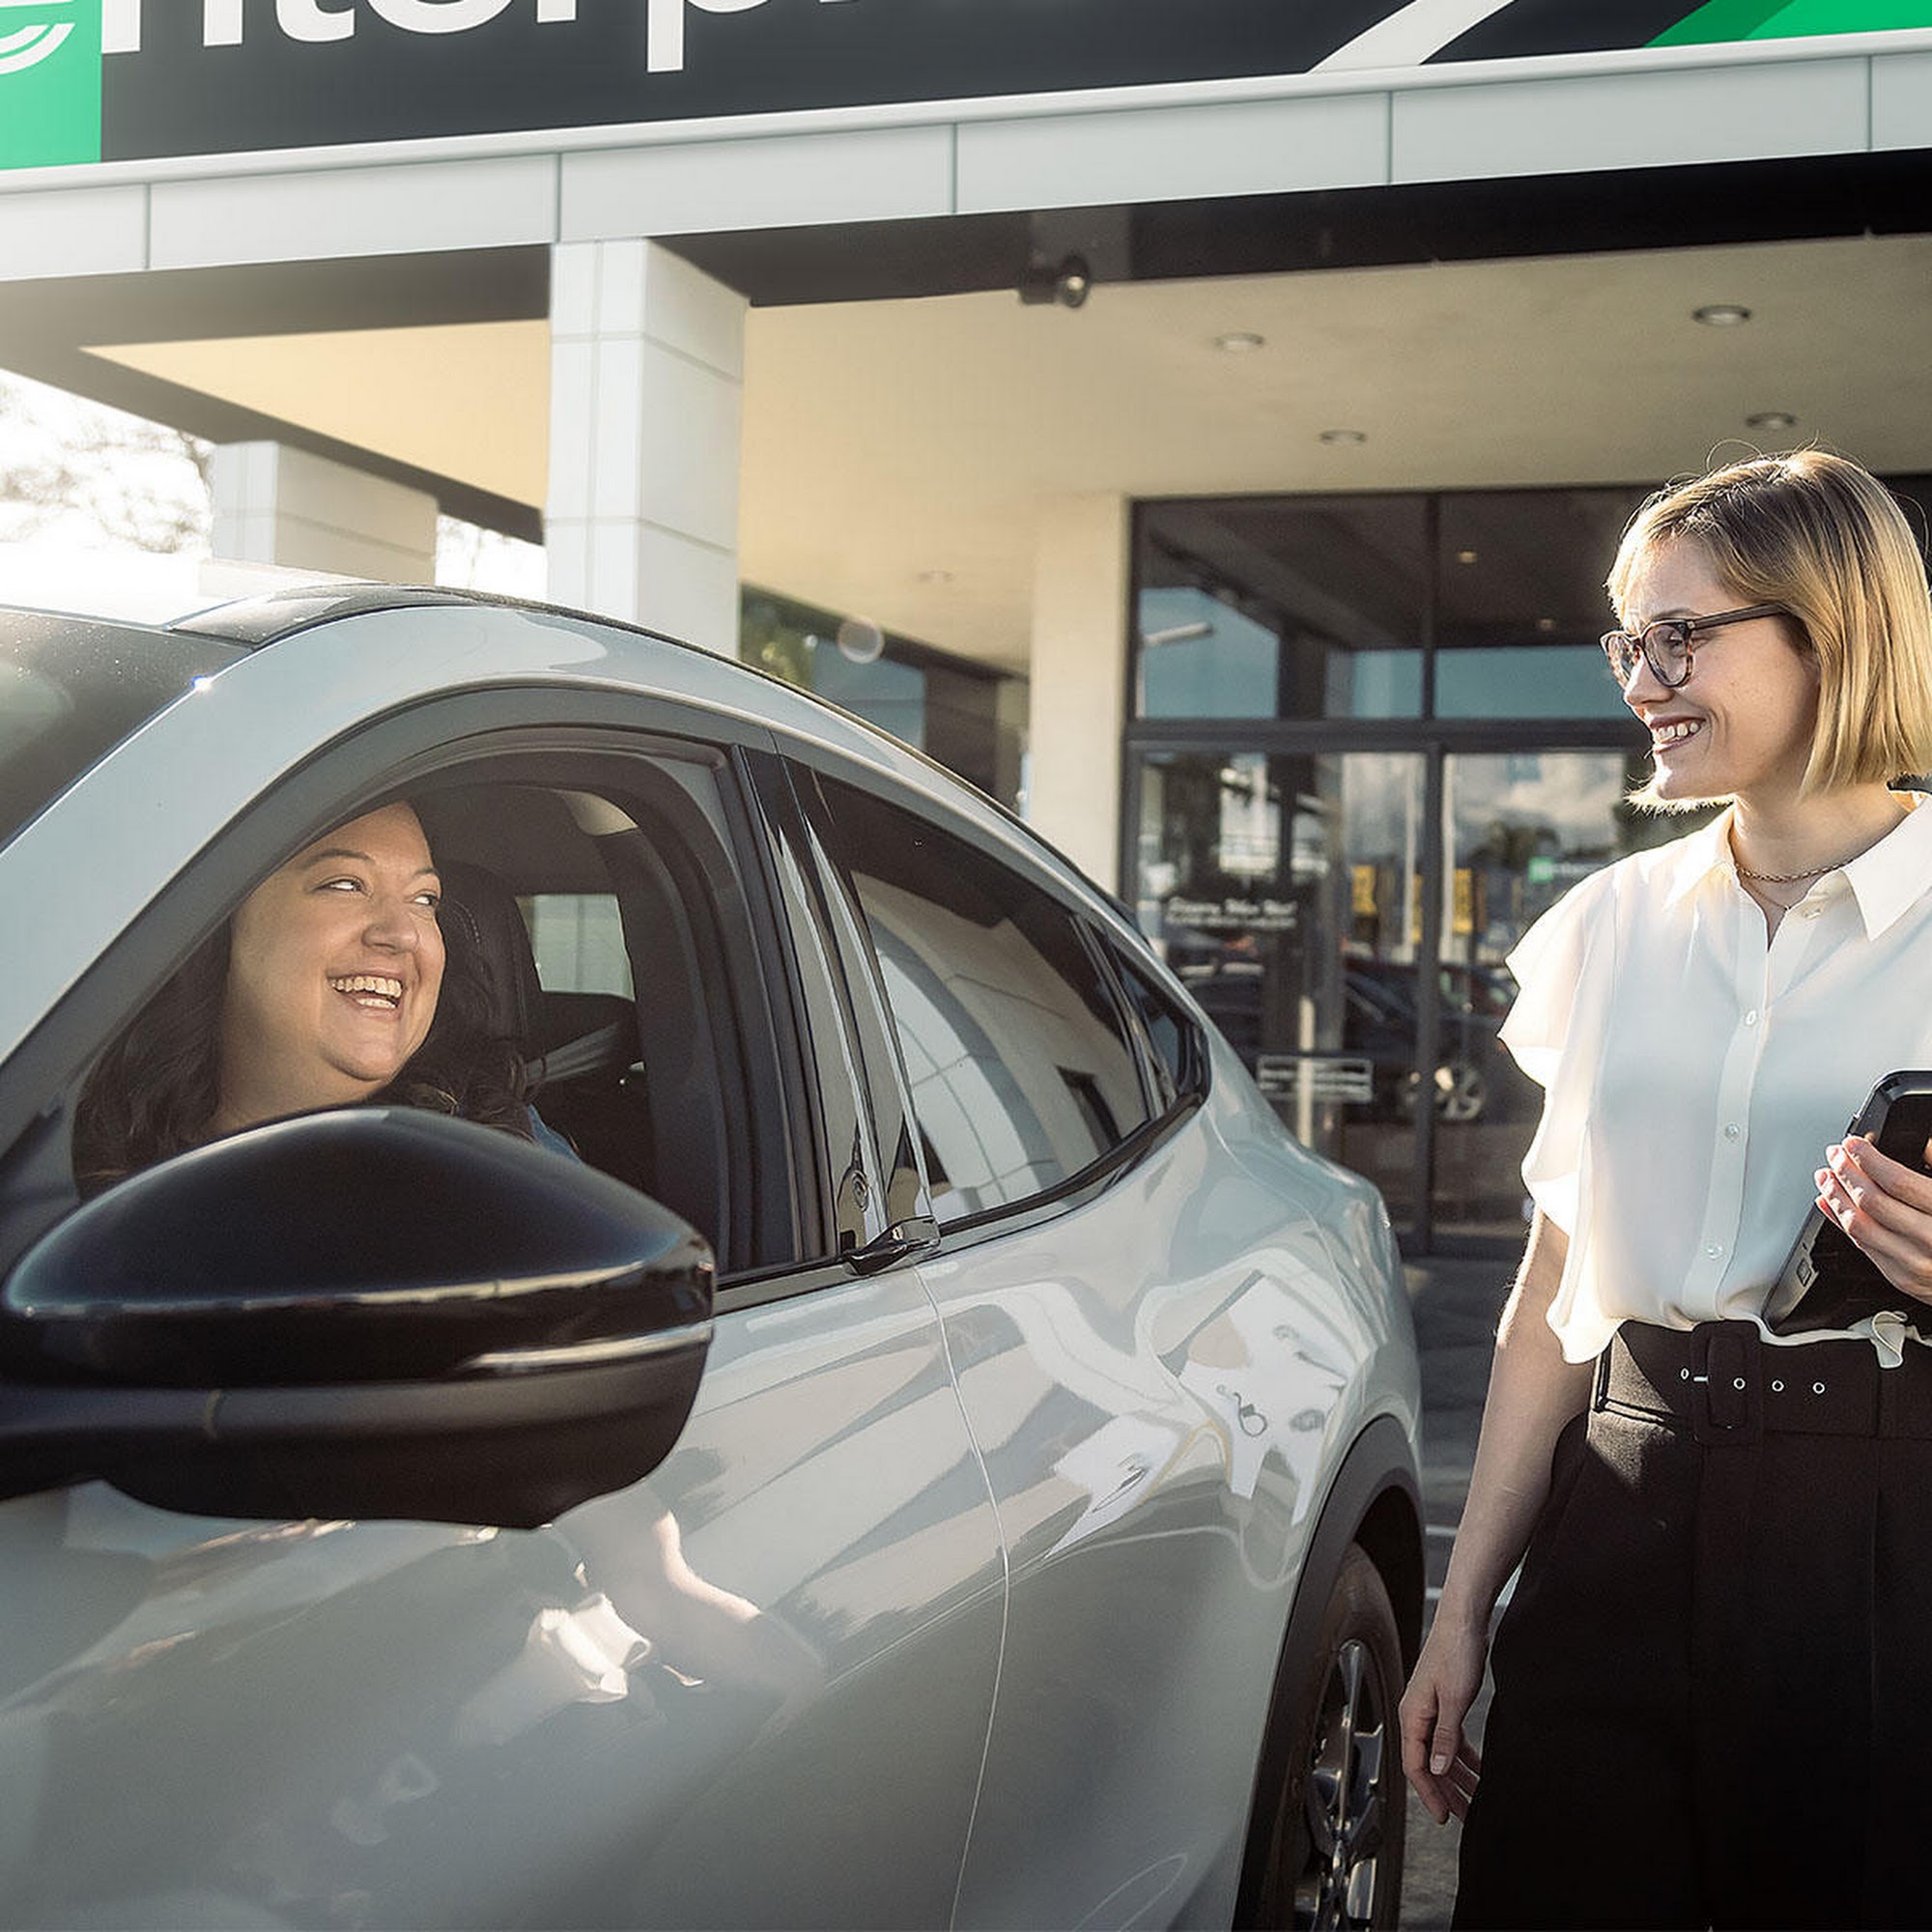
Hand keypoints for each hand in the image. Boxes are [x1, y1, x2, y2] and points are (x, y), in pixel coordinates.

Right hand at [1400, 1615, 1485, 1823]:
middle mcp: (1418, 1714)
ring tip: (1475, 1799)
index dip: (1430, 1794)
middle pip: (1428, 1764)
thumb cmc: (1455, 1650)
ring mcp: (1431, 1708)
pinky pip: (1449, 1739)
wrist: (1464, 1619)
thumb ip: (1445, 1737)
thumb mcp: (1454, 1700)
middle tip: (1464, 1816)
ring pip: (1440, 1753)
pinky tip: (1477, 1769)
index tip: (1444, 1817)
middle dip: (1446, 1792)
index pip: (1416, 1766)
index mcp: (1412, 1715)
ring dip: (1456, 1777)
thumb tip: (1437, 1769)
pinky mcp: (1445, 1702)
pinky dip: (1462, 1757)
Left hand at [1815, 1133, 1931, 1302]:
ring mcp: (1914, 1264)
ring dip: (1836, 1197)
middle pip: (1873, 1202)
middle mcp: (1930, 1241)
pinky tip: (1831, 1203)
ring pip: (1860, 1225)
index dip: (1869, 1159)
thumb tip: (1924, 1143)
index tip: (1853, 1143)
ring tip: (1827, 1176)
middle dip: (1847, 1173)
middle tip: (1835, 1154)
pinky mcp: (1902, 1278)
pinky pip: (1862, 1246)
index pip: (1898, 1182)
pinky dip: (1840, 1221)